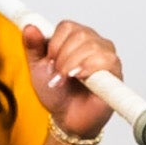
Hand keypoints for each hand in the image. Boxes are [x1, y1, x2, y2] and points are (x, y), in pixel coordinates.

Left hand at [21, 19, 121, 141]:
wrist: (67, 118)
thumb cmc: (57, 94)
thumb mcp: (37, 69)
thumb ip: (33, 47)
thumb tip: (30, 28)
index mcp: (75, 38)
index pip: (67, 26)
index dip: (54, 44)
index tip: (49, 61)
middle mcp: (93, 43)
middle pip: (80, 34)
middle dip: (63, 57)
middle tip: (58, 74)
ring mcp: (106, 55)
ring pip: (92, 46)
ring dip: (73, 64)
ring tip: (66, 79)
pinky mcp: (115, 71)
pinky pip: (106, 60)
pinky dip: (89, 68)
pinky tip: (80, 77)